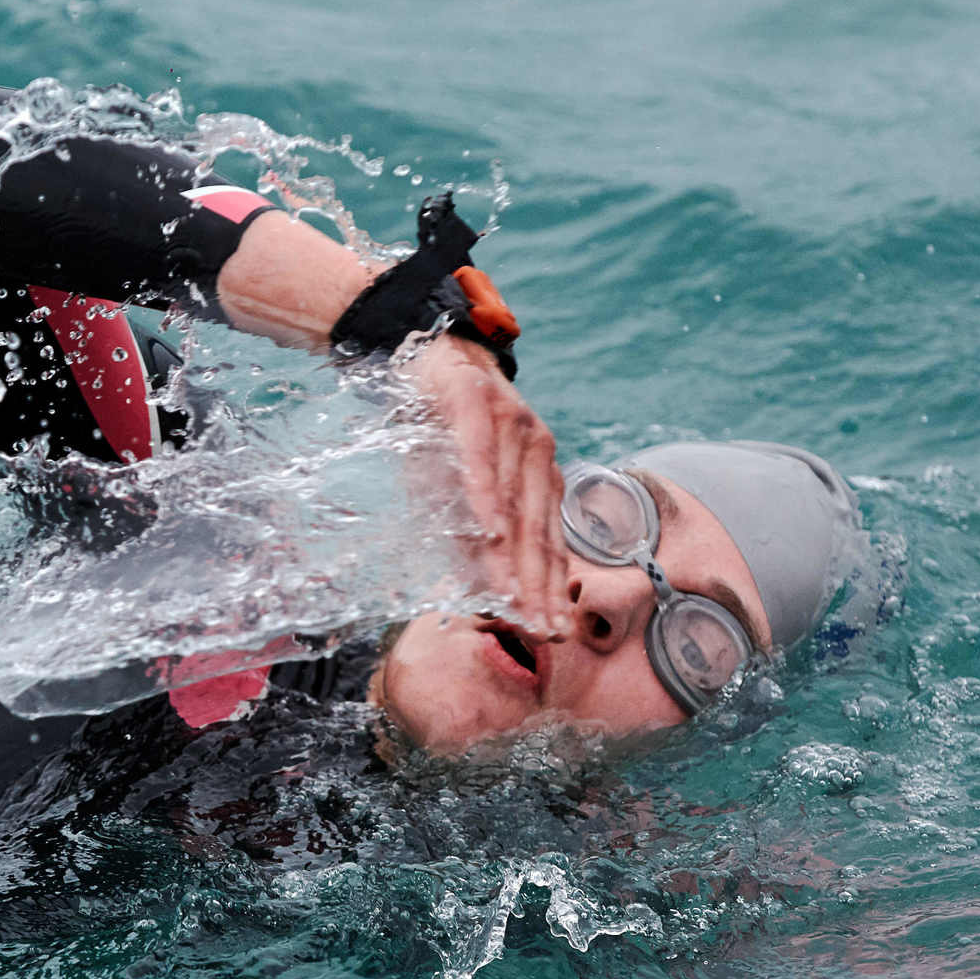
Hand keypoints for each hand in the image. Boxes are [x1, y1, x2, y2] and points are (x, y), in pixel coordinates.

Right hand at [402, 336, 570, 642]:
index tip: (554, 631)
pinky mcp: (474, 405)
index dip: (551, 587)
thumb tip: (477, 586)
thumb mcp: (459, 484)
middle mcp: (537, 449)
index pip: (549, 539)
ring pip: (512, 501)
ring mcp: (510, 424)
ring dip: (513, 554)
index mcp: (540, 472)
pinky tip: (487, 532)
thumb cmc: (442, 426)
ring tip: (513, 599)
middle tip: (541, 631)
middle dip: (540, 586)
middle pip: (538, 529)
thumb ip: (471, 529)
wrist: (425, 347)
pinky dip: (484, 497)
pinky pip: (481, 458)